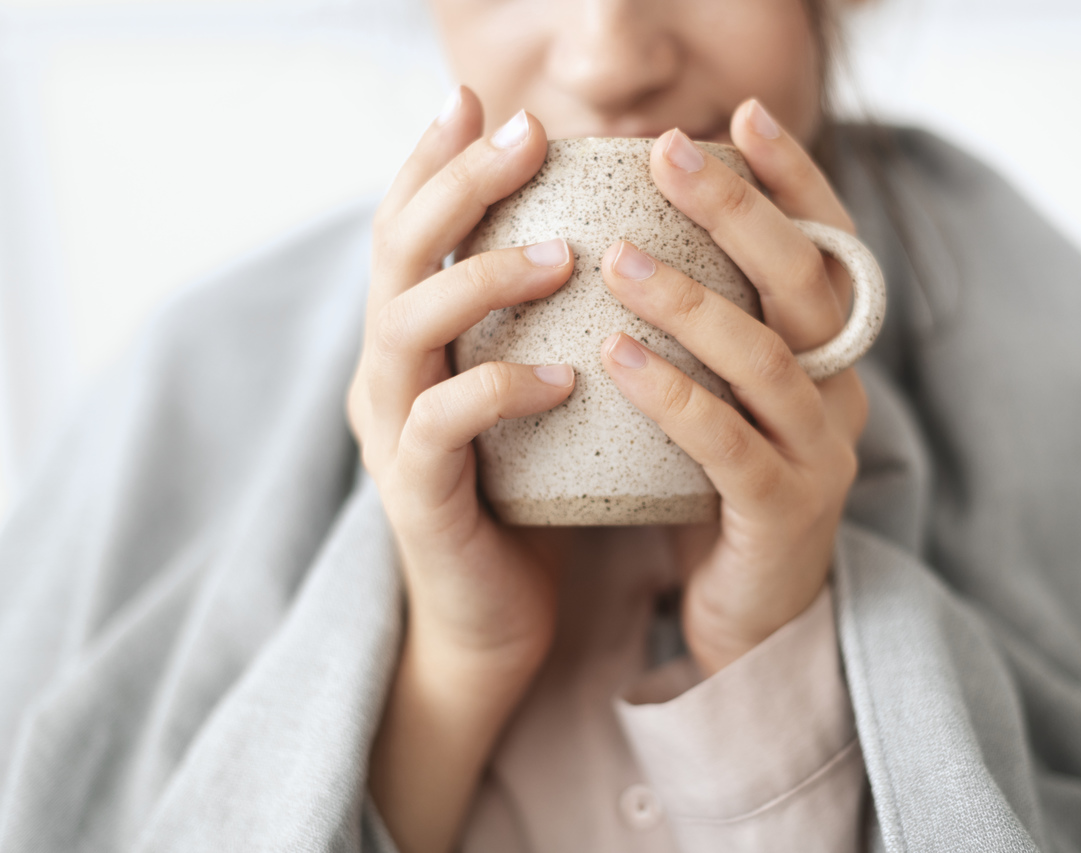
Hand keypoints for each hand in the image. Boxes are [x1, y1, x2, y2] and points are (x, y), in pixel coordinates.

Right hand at [347, 88, 572, 852]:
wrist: (495, 619)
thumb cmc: (528, 494)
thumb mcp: (530, 392)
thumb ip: (540, 324)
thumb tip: (612, 240)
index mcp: (413, 339)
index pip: (409, 227)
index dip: (432, 159)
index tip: (478, 99)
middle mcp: (388, 372)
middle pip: (396, 251)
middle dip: (455, 184)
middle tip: (524, 134)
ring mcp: (393, 432)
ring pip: (406, 326)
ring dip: (480, 277)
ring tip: (559, 253)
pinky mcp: (418, 494)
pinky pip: (444, 427)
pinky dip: (499, 389)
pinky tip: (563, 377)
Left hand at [599, 100, 868, 674]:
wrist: (746, 615)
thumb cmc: (716, 489)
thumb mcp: (719, 393)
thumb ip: (701, 325)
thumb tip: (625, 228)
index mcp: (825, 352)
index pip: (823, 246)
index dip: (791, 179)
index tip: (738, 114)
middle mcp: (838, 390)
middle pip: (804, 283)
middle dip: (741, 209)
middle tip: (669, 151)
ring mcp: (821, 453)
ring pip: (767, 359)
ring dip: (694, 301)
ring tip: (618, 258)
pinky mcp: (785, 513)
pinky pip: (729, 447)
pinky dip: (675, 398)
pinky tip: (616, 356)